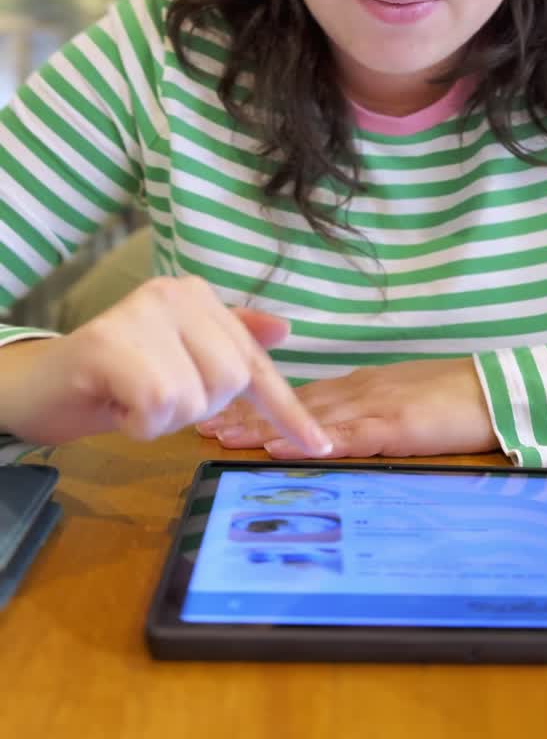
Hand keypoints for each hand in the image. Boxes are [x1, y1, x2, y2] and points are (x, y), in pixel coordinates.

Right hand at [1, 276, 330, 454]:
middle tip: (152, 397)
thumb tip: (285, 330)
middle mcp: (175, 293)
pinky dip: (139, 423)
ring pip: (196, 397)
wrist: (37, 385)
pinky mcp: (110, 342)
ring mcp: (142, 312)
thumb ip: (228, 342)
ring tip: (131, 397)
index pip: (254, 360)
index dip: (287, 408)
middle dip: (195, 408)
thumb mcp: (178, 360)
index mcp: (197, 296)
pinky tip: (115, 405)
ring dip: (163, 418)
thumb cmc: (112, 377)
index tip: (318, 445)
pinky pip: (158, 404)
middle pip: (230, 382)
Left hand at [196, 357, 497, 457]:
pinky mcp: (393, 426)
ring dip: (264, 428)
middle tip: (205, 427)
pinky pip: (345, 435)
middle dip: (246, 416)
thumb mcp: (404, 405)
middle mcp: (358, 392)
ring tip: (224, 437)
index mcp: (361, 387)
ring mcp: (374, 406)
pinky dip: (310, 441)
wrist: (498, 392)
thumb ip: (369, 414)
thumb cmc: (456, 402)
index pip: (299, 397)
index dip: (257, 405)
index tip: (222, 414)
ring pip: (307, 418)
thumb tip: (335, 431)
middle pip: (292, 405)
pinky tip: (282, 448)